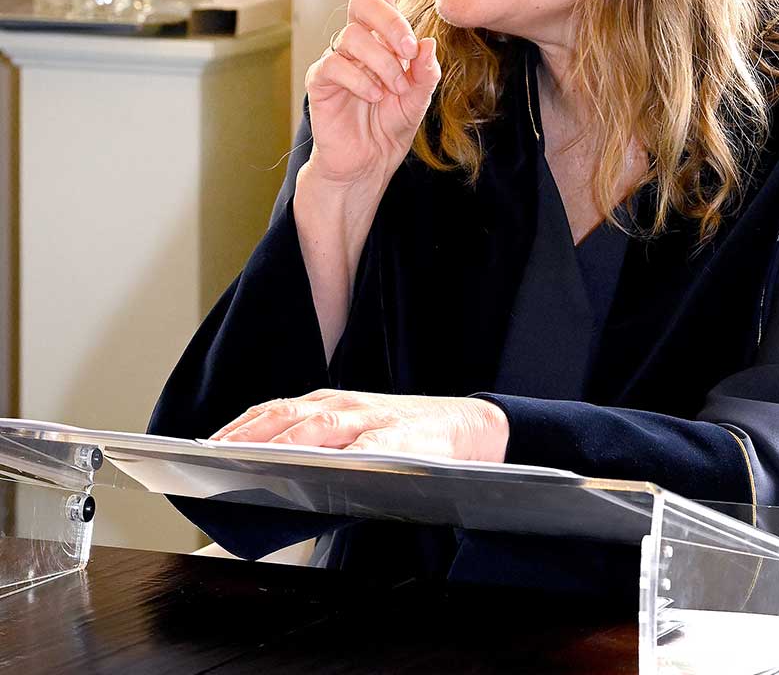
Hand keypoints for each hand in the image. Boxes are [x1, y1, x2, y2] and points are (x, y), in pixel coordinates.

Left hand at [208, 389, 509, 462]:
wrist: (467, 427)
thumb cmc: (404, 438)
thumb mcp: (356, 435)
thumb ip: (318, 448)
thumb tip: (265, 482)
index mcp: (329, 404)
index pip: (272, 412)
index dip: (237, 427)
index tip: (203, 448)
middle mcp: (345, 405)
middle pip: (286, 416)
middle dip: (247, 437)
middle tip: (214, 458)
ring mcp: (372, 419)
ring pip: (320, 428)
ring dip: (283, 445)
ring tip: (252, 463)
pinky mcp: (401, 438)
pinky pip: (368, 447)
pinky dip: (344, 455)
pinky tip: (325, 468)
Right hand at [304, 0, 440, 187]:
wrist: (366, 164)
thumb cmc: (390, 125)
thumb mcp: (419, 97)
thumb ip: (424, 72)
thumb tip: (425, 45)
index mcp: (382, 35)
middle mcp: (356, 38)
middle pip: (365, 1)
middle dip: (392, 23)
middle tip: (407, 55)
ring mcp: (336, 57)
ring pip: (356, 37)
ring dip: (383, 65)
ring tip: (390, 91)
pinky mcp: (321, 79)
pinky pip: (341, 66)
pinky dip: (366, 83)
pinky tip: (373, 100)